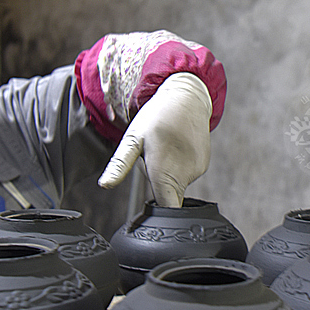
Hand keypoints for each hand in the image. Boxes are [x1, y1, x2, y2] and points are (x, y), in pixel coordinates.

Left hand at [97, 72, 211, 206]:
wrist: (187, 98)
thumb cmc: (157, 116)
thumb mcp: (132, 139)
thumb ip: (120, 165)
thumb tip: (105, 184)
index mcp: (164, 173)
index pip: (166, 209)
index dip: (158, 212)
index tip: (152, 207)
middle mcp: (185, 175)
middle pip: (169, 194)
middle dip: (160, 183)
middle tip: (154, 157)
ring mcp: (197, 169)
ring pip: (178, 182)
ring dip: (169, 171)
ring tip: (166, 147)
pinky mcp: (204, 163)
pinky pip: (188, 172)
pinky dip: (181, 164)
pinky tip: (177, 146)